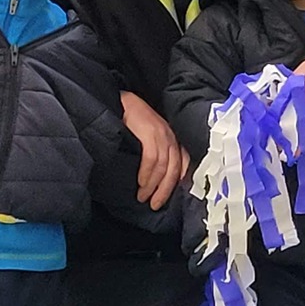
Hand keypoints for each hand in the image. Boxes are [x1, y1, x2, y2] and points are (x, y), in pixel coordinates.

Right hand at [122, 91, 187, 210]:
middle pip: (174, 168)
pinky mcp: (149, 132)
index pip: (183, 162)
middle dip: (165, 190)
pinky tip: (140, 182)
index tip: (169, 196)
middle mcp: (170, 135)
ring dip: (153, 185)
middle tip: (155, 204)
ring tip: (143, 197)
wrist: (121, 101)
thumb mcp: (148, 136)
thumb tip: (153, 177)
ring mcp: (161, 133)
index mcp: (171, 137)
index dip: (178, 181)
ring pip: (163, 166)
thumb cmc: (132, 119)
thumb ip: (154, 152)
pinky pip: (151, 158)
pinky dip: (146, 173)